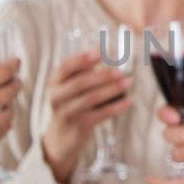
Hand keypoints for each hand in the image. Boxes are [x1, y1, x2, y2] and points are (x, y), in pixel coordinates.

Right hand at [0, 58, 20, 162]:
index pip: (2, 73)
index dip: (12, 66)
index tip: (15, 63)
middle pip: (10, 92)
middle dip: (14, 84)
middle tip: (14, 82)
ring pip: (9, 114)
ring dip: (9, 107)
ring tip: (6, 104)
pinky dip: (1, 126)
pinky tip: (0, 123)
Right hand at [40, 51, 132, 183]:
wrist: (61, 137)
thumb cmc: (70, 104)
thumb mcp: (70, 86)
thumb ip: (82, 68)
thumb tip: (98, 45)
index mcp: (54, 83)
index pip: (65, 67)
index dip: (82, 60)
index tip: (99, 53)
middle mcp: (57, 97)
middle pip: (80, 83)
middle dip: (102, 75)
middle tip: (120, 71)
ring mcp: (68, 113)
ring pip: (91, 98)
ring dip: (112, 89)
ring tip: (128, 82)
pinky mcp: (80, 126)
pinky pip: (101, 114)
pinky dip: (117, 106)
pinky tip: (129, 100)